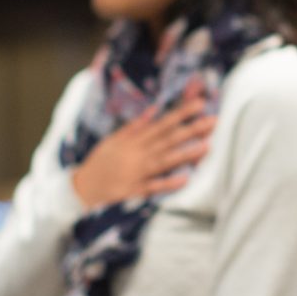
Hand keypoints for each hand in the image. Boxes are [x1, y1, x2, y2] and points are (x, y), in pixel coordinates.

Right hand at [71, 77, 215, 208]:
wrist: (83, 186)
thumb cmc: (101, 161)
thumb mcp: (114, 139)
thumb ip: (135, 126)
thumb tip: (153, 110)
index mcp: (134, 140)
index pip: (162, 124)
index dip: (181, 114)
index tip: (200, 105)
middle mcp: (137, 154)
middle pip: (168, 140)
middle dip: (191, 130)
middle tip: (213, 121)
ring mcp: (137, 172)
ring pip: (165, 160)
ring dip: (186, 154)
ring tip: (207, 146)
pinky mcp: (134, 190)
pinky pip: (154, 186)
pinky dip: (168, 183)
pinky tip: (185, 179)